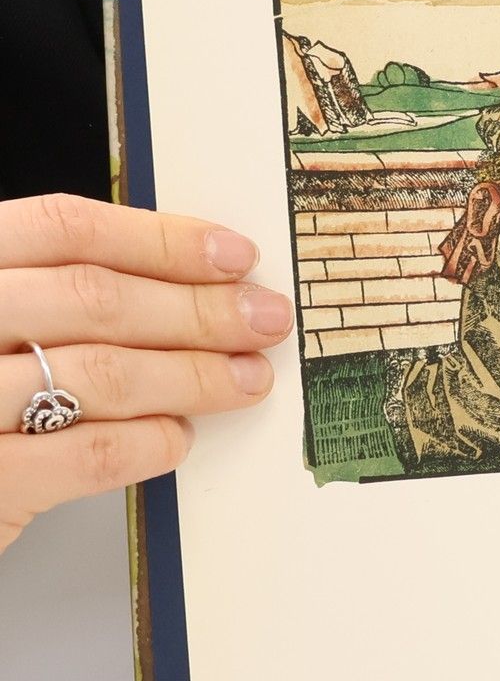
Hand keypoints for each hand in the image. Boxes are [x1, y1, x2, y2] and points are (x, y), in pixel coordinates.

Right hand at [0, 194, 291, 558]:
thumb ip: (55, 298)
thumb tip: (191, 285)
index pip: (62, 228)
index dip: (160, 239)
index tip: (235, 256)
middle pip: (92, 297)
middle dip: (197, 309)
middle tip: (262, 321)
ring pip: (100, 372)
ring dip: (191, 374)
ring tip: (245, 379)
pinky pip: (88, 453)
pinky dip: (149, 441)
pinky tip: (179, 436)